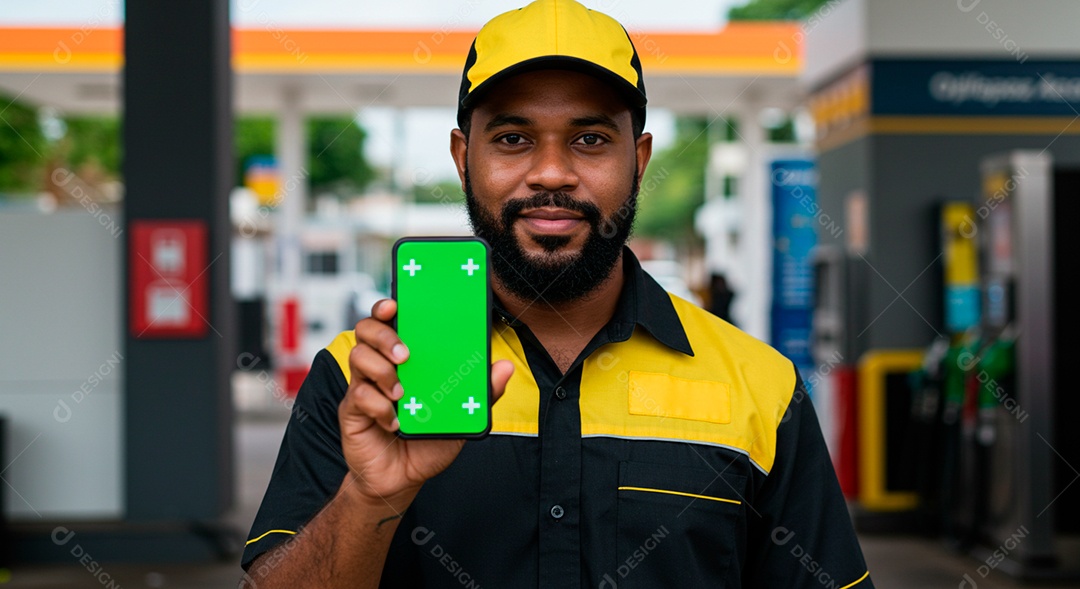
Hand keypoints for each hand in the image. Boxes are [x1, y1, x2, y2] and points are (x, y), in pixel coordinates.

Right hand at [337, 298, 513, 507]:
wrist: (403, 479)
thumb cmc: (428, 442)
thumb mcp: (461, 416)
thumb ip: (482, 393)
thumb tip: (505, 368)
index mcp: (405, 360)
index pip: (389, 321)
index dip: (387, 307)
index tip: (396, 304)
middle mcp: (381, 366)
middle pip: (366, 330)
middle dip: (384, 335)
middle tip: (405, 355)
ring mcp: (364, 387)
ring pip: (358, 357)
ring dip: (381, 370)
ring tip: (401, 393)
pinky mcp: (352, 410)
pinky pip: (357, 394)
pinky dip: (378, 406)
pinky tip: (394, 422)